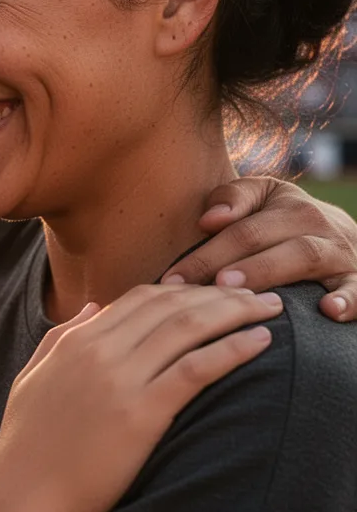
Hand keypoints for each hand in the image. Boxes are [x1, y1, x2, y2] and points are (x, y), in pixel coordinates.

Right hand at [0, 284, 281, 511]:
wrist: (25, 492)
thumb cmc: (27, 442)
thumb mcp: (32, 376)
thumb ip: (60, 336)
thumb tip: (92, 306)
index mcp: (76, 340)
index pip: (140, 298)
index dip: (184, 290)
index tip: (214, 293)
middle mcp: (100, 350)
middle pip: (170, 305)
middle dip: (218, 293)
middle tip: (255, 293)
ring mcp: (121, 380)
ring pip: (188, 327)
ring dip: (235, 312)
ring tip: (268, 309)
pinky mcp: (142, 414)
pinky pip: (197, 368)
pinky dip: (233, 349)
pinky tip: (259, 341)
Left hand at [161, 177, 356, 320]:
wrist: (348, 237)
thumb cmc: (288, 223)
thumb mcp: (264, 199)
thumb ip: (233, 199)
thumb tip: (209, 219)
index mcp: (284, 203)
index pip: (239, 227)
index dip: (204, 252)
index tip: (172, 278)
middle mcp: (314, 222)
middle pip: (264, 239)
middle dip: (229, 262)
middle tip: (203, 285)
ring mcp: (340, 252)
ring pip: (303, 256)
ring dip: (270, 272)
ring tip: (242, 294)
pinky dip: (349, 299)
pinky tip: (328, 311)